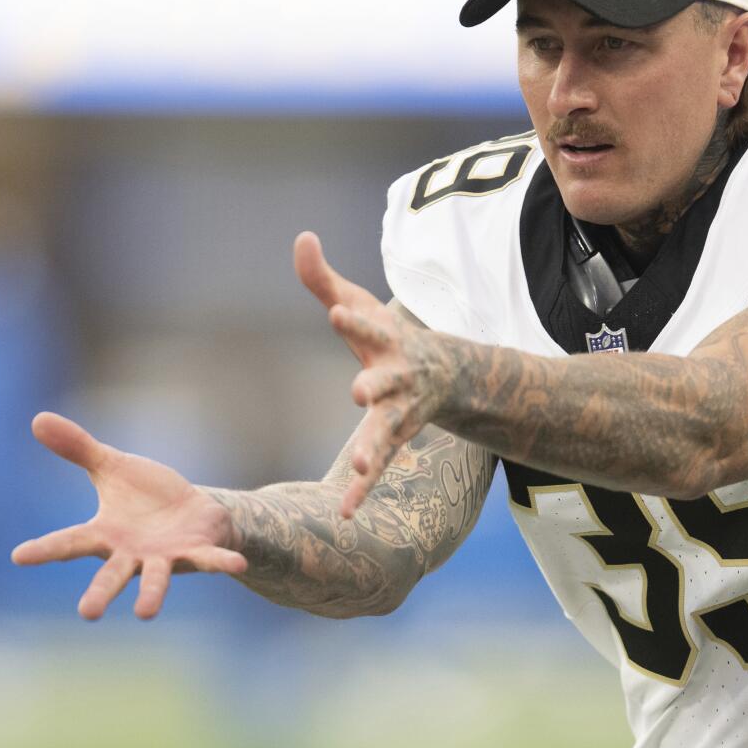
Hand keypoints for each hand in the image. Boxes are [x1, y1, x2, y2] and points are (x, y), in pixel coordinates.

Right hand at [10, 412, 247, 620]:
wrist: (190, 510)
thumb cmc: (146, 495)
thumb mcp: (112, 465)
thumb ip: (78, 449)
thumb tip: (37, 419)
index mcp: (106, 534)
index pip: (70, 542)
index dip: (45, 549)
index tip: (18, 557)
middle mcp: (132, 553)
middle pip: (112, 574)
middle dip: (100, 593)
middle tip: (87, 614)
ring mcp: (165, 557)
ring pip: (156, 578)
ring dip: (152, 594)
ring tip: (144, 613)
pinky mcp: (197, 552)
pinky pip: (210, 559)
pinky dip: (222, 562)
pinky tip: (237, 566)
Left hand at [294, 232, 445, 518]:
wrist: (445, 374)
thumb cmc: (386, 334)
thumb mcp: (357, 302)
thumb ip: (322, 277)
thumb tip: (301, 236)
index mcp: (385, 342)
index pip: (367, 327)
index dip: (353, 319)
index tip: (335, 311)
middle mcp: (397, 379)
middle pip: (385, 383)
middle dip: (374, 388)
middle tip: (359, 393)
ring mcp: (398, 414)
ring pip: (386, 433)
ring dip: (373, 449)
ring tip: (359, 466)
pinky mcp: (390, 441)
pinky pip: (375, 469)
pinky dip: (361, 490)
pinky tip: (345, 511)